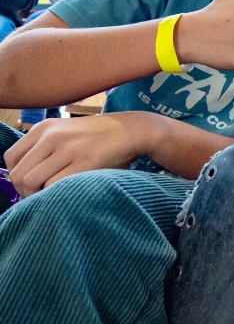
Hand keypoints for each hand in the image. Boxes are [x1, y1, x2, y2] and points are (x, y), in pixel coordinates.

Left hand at [3, 113, 146, 196]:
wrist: (131, 130)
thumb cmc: (97, 137)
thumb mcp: (64, 133)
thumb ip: (42, 149)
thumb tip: (21, 179)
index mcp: (44, 128)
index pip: (11, 159)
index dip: (16, 176)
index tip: (30, 184)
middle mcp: (52, 136)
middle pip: (19, 174)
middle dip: (25, 191)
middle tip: (41, 195)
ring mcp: (69, 149)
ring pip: (33, 182)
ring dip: (39, 195)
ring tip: (54, 195)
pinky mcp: (85, 162)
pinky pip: (55, 186)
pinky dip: (56, 194)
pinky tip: (68, 192)